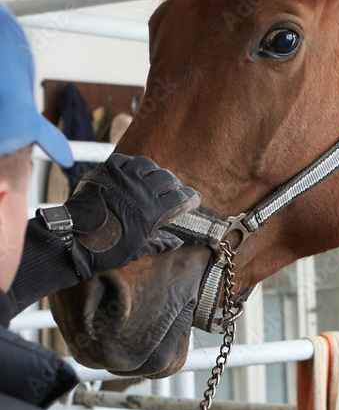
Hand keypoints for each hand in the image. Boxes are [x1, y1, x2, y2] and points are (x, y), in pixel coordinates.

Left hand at [64, 154, 200, 279]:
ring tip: (153, 178)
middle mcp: (141, 190)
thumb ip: (159, 242)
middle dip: (174, 184)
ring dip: (154, 171)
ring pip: (148, 164)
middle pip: (168, 178)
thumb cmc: (106, 249)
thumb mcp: (137, 249)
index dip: (191, 198)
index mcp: (152, 211)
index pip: (181, 198)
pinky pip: (125, 159)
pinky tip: (132, 171)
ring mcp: (123, 178)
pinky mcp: (106, 171)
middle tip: (173, 190)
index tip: (194, 199)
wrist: (72, 240)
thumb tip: (176, 242)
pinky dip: (132, 164)